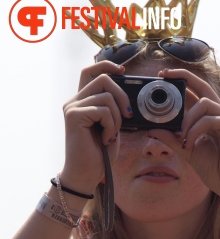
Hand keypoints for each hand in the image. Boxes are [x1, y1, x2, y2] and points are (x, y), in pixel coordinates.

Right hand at [60, 62, 132, 192]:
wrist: (86, 174)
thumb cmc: (100, 154)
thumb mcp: (112, 127)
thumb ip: (115, 109)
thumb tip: (127, 94)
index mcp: (82, 102)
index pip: (90, 71)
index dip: (107, 65)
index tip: (123, 70)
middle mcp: (74, 101)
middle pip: (103, 78)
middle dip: (122, 95)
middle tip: (128, 116)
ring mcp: (72, 107)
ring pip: (106, 96)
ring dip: (117, 118)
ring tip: (111, 134)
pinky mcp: (74, 115)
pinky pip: (103, 110)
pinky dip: (111, 126)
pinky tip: (105, 139)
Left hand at [148, 68, 219, 200]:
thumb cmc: (215, 170)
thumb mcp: (187, 152)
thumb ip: (171, 139)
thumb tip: (151, 129)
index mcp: (209, 119)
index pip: (195, 94)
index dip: (181, 82)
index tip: (163, 77)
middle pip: (202, 87)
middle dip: (183, 77)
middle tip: (164, 76)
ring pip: (204, 103)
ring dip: (187, 119)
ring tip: (180, 137)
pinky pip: (210, 119)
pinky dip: (195, 130)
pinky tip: (189, 143)